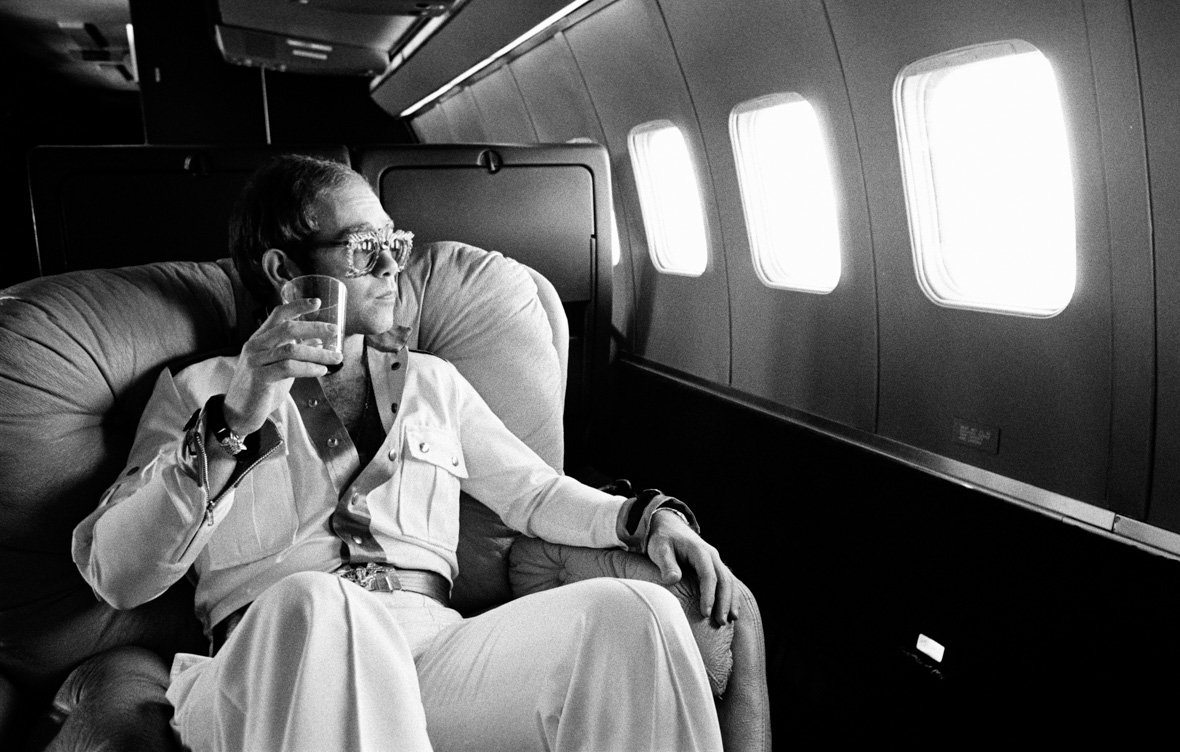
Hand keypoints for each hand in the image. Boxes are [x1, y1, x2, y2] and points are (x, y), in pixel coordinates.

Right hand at [222, 299, 342, 433]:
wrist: (239, 413)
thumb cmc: (261, 388)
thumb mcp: (280, 365)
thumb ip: (296, 351)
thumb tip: (319, 339)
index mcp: (259, 339)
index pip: (278, 314)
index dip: (297, 306)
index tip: (318, 302)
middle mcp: (255, 346)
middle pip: (287, 328)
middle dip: (314, 326)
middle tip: (335, 331)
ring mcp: (255, 361)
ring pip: (291, 349)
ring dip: (318, 352)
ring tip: (336, 357)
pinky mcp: (259, 377)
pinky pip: (288, 368)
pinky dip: (309, 368)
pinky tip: (321, 370)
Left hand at [646, 510, 738, 626]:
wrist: (670, 527)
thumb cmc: (663, 540)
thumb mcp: (660, 549)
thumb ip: (666, 564)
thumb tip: (673, 579)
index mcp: (699, 551)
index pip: (708, 575)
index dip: (708, 595)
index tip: (706, 613)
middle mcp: (712, 555)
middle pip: (724, 580)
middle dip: (724, 602)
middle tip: (721, 622)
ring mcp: (716, 561)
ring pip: (729, 582)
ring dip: (730, 601)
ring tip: (728, 621)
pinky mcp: (715, 566)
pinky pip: (728, 582)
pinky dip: (731, 597)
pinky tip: (730, 612)